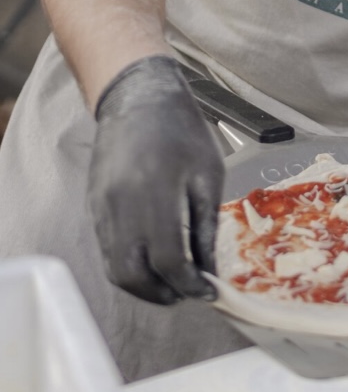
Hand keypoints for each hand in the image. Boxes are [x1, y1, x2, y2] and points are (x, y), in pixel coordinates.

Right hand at [88, 55, 223, 304]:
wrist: (137, 97)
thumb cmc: (181, 130)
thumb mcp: (208, 173)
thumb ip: (206, 224)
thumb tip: (209, 268)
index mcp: (156, 194)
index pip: (168, 260)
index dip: (189, 283)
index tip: (208, 291)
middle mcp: (122, 206)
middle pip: (132, 275)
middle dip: (161, 294)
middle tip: (186, 293)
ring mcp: (102, 209)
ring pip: (114, 268)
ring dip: (142, 285)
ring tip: (170, 283)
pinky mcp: (93, 207)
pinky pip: (107, 250)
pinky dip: (129, 266)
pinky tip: (151, 262)